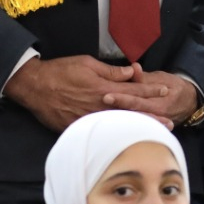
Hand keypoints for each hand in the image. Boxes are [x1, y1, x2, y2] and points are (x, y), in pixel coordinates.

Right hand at [3, 55, 169, 131]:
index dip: (150, 91)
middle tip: (169, 123)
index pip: (133, 91)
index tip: (165, 92)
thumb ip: (110, 71)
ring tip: (152, 134)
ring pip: (117, 125)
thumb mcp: (86, 63)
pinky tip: (123, 140)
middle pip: (130, 113)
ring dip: (136, 129)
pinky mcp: (78, 127)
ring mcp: (89, 119)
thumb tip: (130, 72)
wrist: (35, 87)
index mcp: (103, 89)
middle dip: (151, 117)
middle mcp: (99, 106)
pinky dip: (113, 136)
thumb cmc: (60, 71)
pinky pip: (99, 132)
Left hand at [106, 66, 197, 128]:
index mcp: (159, 104)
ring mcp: (153, 124)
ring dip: (116, 119)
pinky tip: (109, 126)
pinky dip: (123, 126)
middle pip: (132, 113)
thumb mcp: (163, 78)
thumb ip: (145, 77)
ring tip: (100, 116)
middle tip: (99, 104)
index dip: (121, 98)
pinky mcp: (150, 128)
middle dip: (115, 109)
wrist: (191, 103)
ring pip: (132, 122)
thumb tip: (133, 68)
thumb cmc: (175, 88)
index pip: (136, 101)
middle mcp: (155, 117)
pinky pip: (135, 127)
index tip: (106, 95)